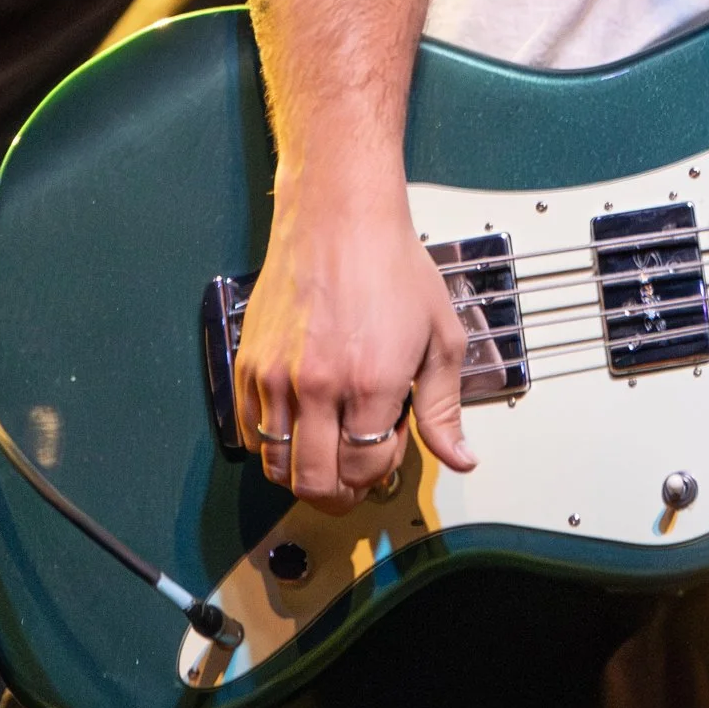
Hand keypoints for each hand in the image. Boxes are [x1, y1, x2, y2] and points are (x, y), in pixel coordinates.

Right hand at [234, 180, 488, 513]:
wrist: (341, 215)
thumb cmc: (392, 265)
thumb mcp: (440, 335)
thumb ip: (444, 406)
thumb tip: (460, 457)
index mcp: (372, 382)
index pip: (365, 471)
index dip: (380, 473)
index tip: (389, 447)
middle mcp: (320, 385)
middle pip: (315, 483)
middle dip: (339, 493)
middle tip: (353, 475)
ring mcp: (277, 376)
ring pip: (276, 465)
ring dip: (301, 472)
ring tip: (326, 447)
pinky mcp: (249, 363)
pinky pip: (248, 432)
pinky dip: (269, 443)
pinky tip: (299, 421)